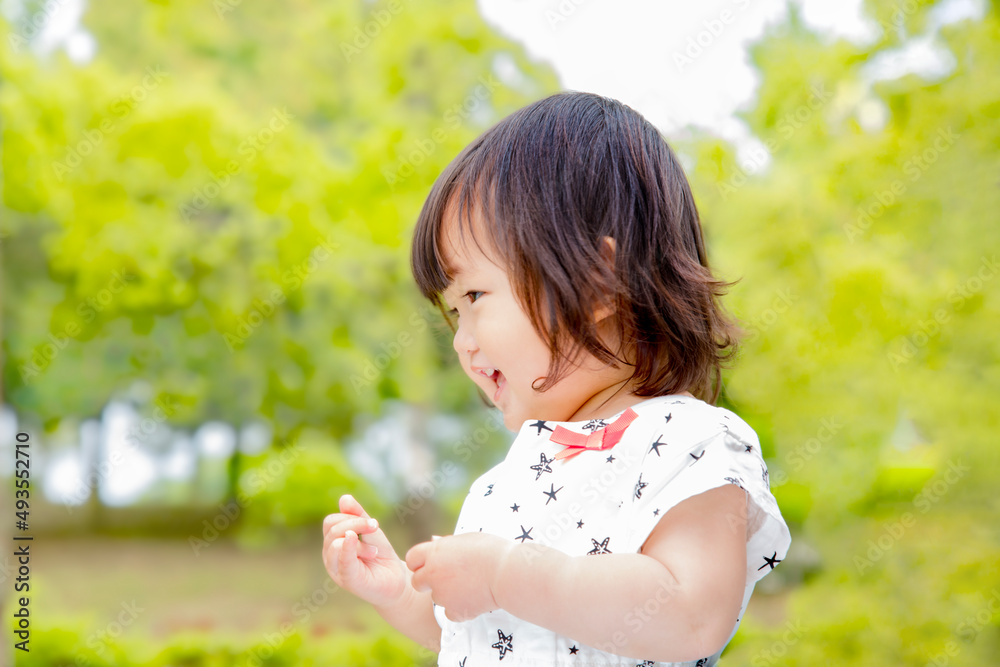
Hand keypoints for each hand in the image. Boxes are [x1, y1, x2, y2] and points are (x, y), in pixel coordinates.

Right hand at [322, 494, 408, 608]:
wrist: (396, 581)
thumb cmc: (381, 555)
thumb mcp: (370, 531)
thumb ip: (357, 515)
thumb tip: (344, 498)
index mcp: (333, 543)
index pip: (331, 522)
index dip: (351, 516)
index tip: (373, 523)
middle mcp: (330, 556)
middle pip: (332, 529)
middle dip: (356, 524)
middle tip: (376, 529)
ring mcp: (336, 569)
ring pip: (336, 542)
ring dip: (360, 540)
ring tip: (374, 551)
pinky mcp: (348, 580)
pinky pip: (343, 560)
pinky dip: (348, 547)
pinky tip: (359, 542)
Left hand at [405, 532, 513, 621]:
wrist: (506, 572)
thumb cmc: (491, 550)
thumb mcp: (466, 539)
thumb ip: (447, 545)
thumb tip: (436, 543)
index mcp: (434, 552)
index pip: (412, 558)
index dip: (420, 562)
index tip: (430, 564)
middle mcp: (433, 574)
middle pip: (417, 582)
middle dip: (427, 582)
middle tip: (446, 579)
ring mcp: (442, 594)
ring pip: (436, 598)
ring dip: (447, 594)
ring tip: (470, 586)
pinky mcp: (454, 611)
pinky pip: (450, 613)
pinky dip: (460, 609)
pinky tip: (473, 600)